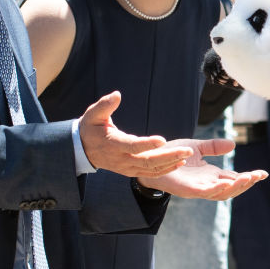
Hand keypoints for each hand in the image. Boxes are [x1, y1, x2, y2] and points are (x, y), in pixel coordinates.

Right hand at [78, 92, 192, 177]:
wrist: (81, 149)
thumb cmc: (90, 127)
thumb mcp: (93, 114)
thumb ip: (105, 105)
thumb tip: (117, 94)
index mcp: (113, 144)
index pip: (132, 146)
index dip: (147, 144)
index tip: (162, 140)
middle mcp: (121, 159)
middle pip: (148, 161)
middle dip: (169, 156)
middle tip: (188, 151)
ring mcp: (126, 167)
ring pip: (151, 169)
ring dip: (170, 163)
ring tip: (187, 156)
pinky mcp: (130, 171)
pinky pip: (149, 173)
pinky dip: (165, 170)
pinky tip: (178, 163)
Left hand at [137, 138, 267, 199]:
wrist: (150, 160)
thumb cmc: (171, 155)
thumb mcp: (196, 148)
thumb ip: (213, 147)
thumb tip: (232, 145)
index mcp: (210, 175)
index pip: (234, 178)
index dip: (249, 176)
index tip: (263, 173)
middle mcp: (206, 183)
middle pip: (232, 188)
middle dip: (246, 183)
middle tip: (259, 176)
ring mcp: (197, 188)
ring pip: (221, 193)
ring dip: (235, 187)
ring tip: (248, 179)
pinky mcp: (187, 190)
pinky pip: (204, 192)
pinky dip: (217, 189)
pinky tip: (226, 183)